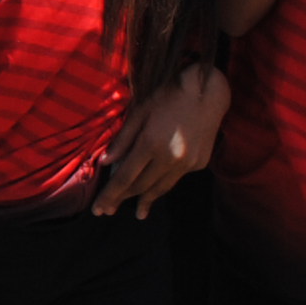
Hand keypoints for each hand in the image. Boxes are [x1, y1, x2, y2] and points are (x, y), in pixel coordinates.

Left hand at [90, 63, 228, 216]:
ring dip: (144, 200)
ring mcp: (188, 163)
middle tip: (108, 211)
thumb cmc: (168, 96)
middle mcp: (170, 158)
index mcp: (151, 143)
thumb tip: (104, 163)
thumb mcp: (139, 111)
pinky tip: (155, 190)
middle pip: (141, 187)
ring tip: (136, 212)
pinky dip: (162, 185)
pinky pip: (175, 179)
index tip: (98, 210)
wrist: (208, 92)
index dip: (109, 196)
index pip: (124, 178)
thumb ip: (122, 140)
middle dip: (122, 200)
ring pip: (160, 188)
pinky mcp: (200, 163)